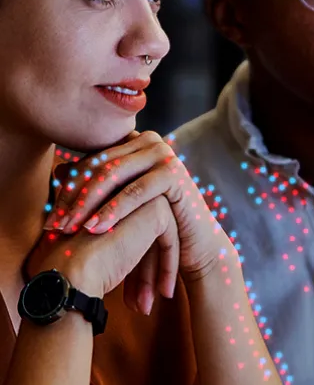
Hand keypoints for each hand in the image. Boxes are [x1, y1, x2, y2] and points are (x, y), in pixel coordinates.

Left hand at [44, 131, 238, 308]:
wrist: (194, 244)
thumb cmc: (154, 222)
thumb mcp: (120, 202)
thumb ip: (95, 184)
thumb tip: (58, 169)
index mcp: (133, 141)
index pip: (91, 160)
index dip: (67, 187)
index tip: (49, 215)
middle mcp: (148, 141)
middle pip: (98, 166)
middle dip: (73, 197)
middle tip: (54, 223)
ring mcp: (163, 153)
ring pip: (113, 176)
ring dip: (87, 204)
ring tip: (69, 227)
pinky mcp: (174, 172)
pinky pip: (136, 191)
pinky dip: (113, 210)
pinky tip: (95, 227)